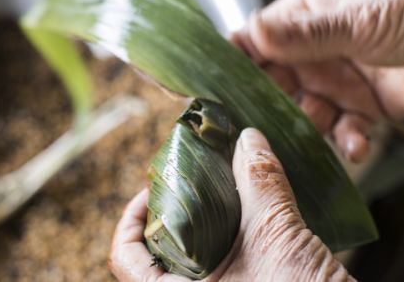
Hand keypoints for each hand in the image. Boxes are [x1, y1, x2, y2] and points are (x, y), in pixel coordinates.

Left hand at [109, 128, 352, 280]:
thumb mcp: (277, 236)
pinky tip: (253, 209)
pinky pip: (227, 264)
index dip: (133, 216)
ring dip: (209, 218)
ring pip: (196, 256)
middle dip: (177, 208)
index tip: (158, 186)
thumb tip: (248, 139)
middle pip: (161, 250)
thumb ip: (260, 183)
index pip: (125, 258)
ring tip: (226, 186)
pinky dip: (233, 235)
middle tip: (196, 176)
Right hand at [232, 0, 403, 161]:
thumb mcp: (360, 20)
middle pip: (273, 83)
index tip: (214, 89)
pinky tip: (357, 144)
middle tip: (258, 126)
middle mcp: (316, 51)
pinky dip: (347, 141)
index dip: (234, 63)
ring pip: (304, 112)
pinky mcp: (362, 108)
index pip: (255, 41)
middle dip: (267, 105)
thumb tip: (254, 35)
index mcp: (306, 18)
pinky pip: (341, 130)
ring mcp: (338, 80)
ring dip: (308, 126)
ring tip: (321, 128)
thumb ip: (309, 34)